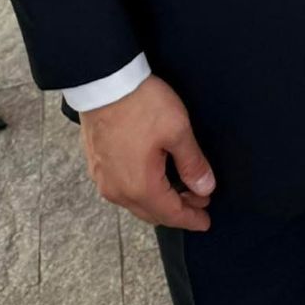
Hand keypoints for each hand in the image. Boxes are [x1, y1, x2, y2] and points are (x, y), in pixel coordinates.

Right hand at [79, 74, 215, 230]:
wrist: (104, 82)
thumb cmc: (141, 104)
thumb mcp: (177, 130)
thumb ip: (192, 163)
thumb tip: (205, 188)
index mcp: (140, 186)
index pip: (170, 213)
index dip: (191, 219)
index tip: (206, 222)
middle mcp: (117, 190)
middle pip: (152, 212)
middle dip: (178, 210)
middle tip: (199, 203)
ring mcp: (104, 179)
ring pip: (136, 202)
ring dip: (159, 200)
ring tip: (181, 190)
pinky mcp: (97, 164)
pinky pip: (123, 189)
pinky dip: (143, 190)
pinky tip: (154, 178)